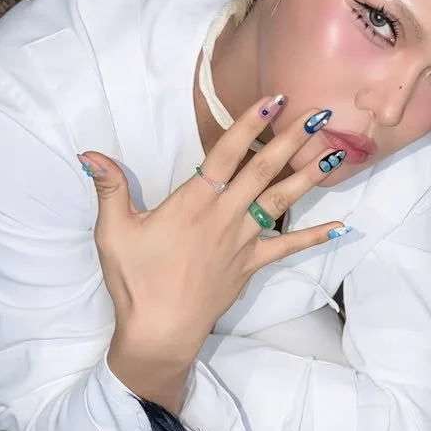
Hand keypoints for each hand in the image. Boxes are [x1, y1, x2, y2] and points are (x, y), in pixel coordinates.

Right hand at [83, 96, 346, 375]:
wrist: (160, 330)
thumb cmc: (135, 281)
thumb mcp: (114, 232)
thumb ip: (110, 188)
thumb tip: (90, 154)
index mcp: (193, 202)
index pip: (226, 153)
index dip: (250, 124)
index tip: (273, 100)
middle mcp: (224, 216)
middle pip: (264, 170)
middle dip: (292, 140)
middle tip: (319, 113)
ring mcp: (242, 241)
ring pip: (281, 201)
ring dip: (308, 176)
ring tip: (334, 153)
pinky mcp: (251, 264)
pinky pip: (287, 247)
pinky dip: (314, 236)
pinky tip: (340, 226)